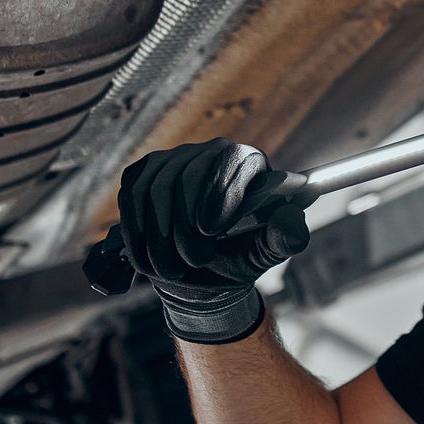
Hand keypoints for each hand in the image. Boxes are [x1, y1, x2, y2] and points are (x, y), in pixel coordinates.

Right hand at [117, 138, 309, 343]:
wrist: (202, 272)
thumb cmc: (240, 257)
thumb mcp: (266, 253)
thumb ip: (285, 238)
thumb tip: (291, 217)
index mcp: (250, 162)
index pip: (231, 161)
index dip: (219, 193)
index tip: (211, 231)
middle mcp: (212, 151)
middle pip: (188, 173)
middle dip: (185, 225)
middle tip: (193, 260)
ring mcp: (176, 158)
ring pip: (156, 187)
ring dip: (159, 234)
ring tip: (172, 268)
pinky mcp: (146, 173)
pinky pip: (133, 194)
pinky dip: (136, 229)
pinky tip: (147, 257)